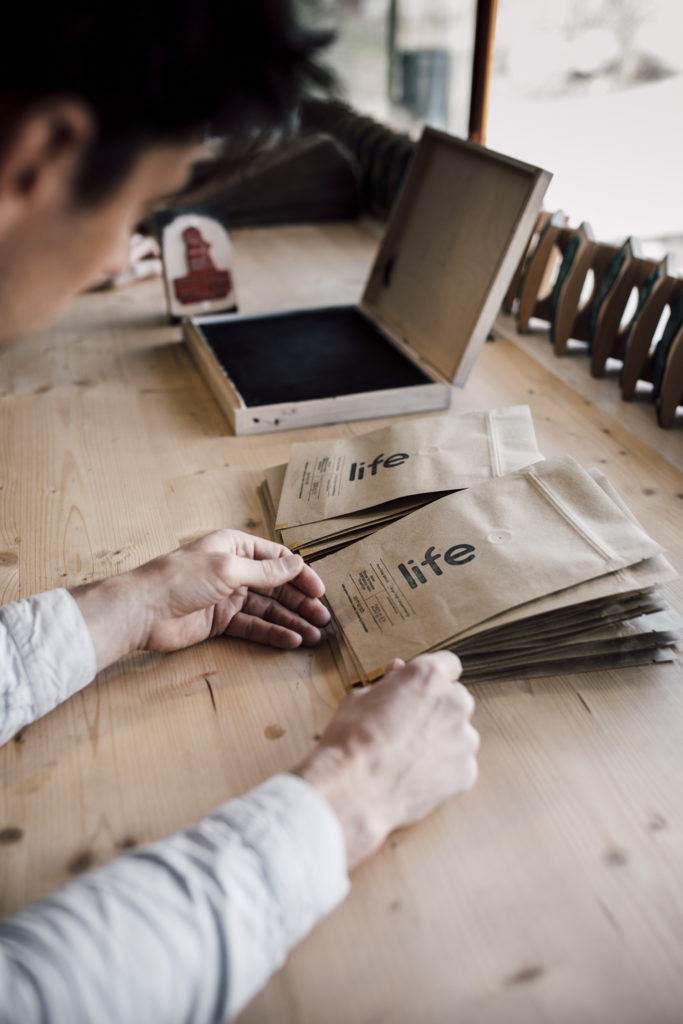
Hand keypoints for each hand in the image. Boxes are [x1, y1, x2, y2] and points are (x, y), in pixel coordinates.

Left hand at [73, 530, 330, 671]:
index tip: (319, 591)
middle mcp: (233, 570)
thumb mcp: (228, 568)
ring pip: (267, 609)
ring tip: (314, 636)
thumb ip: (265, 570)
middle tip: (323, 618)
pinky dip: (272, 633)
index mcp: (235, 547)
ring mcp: (227, 597)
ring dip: (290, 621)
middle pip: (275, 586)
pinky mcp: (219, 622)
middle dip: (300, 602)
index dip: (300, 574)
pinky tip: (290, 641)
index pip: (277, 558)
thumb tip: (297, 563)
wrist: (142, 610)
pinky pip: (252, 626)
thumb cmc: (180, 578)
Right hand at [294, 652, 478, 870]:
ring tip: (408, 756)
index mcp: (429, 676)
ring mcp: (464, 739)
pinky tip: (416, 776)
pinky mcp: (466, 772)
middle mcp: (454, 703)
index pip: (447, 664)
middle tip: (407, 725)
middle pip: (455, 699)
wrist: (354, 790)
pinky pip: (458, 764)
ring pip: (458, 733)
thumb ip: (389, 683)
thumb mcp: (360, 697)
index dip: (431, 678)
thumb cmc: (351, 741)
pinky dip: (443, 769)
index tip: (421, 689)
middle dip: (436, 709)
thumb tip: (397, 673)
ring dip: (441, 739)